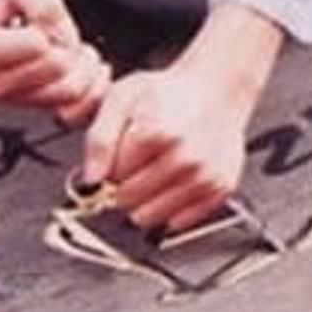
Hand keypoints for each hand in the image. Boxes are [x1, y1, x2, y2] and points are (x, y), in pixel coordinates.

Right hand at [0, 0, 110, 125]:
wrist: (3, 14)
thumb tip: (52, 31)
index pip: (38, 45)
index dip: (51, 24)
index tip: (37, 15)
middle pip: (57, 66)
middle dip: (67, 41)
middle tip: (56, 29)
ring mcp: (15, 102)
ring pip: (72, 89)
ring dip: (82, 61)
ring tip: (69, 42)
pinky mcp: (40, 110)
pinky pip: (81, 108)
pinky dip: (94, 83)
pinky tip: (86, 61)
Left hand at [79, 5, 283, 232]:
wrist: (216, 89)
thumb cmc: (169, 93)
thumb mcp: (122, 98)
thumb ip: (99, 138)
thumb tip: (91, 178)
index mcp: (158, 134)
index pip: (111, 178)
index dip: (110, 168)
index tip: (120, 156)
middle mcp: (186, 158)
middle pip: (128, 201)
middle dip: (124, 187)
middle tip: (136, 164)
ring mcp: (205, 176)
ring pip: (150, 217)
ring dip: (145, 202)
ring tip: (154, 174)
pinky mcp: (220, 188)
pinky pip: (179, 222)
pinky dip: (170, 209)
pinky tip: (173, 183)